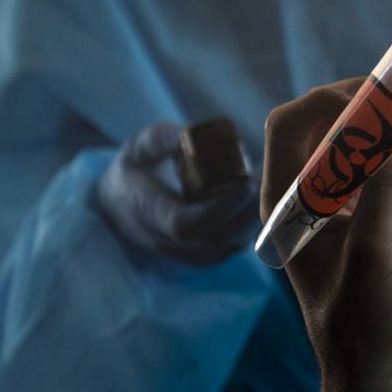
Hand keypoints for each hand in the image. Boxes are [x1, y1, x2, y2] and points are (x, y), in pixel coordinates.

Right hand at [98, 121, 255, 265]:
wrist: (122, 208)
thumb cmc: (136, 170)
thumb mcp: (140, 147)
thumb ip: (163, 139)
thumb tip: (190, 134)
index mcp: (149, 215)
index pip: (187, 224)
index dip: (219, 207)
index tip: (245, 183)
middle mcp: (170, 243)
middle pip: (218, 237)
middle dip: (247, 207)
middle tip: (266, 176)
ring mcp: (190, 255)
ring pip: (232, 244)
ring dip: (255, 214)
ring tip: (270, 182)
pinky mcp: (208, 257)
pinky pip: (236, 245)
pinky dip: (254, 223)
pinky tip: (266, 196)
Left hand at [262, 79, 391, 391]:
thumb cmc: (361, 322)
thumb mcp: (370, 251)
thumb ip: (383, 186)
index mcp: (289, 202)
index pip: (292, 125)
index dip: (327, 101)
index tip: (373, 99)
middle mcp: (320, 194)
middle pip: (339, 124)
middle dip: (376, 104)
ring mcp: (360, 202)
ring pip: (379, 140)